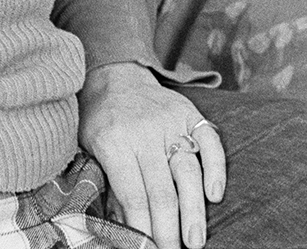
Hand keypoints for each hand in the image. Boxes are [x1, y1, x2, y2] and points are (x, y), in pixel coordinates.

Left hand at [78, 62, 226, 248]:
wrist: (114, 74)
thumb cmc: (99, 117)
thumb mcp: (90, 146)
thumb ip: (108, 182)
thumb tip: (122, 225)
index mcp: (113, 142)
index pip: (133, 195)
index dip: (143, 226)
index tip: (148, 247)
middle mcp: (144, 133)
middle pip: (163, 191)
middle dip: (169, 229)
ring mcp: (170, 123)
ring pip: (189, 173)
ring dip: (194, 211)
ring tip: (195, 240)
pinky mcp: (190, 115)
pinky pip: (210, 144)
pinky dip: (216, 170)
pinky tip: (214, 196)